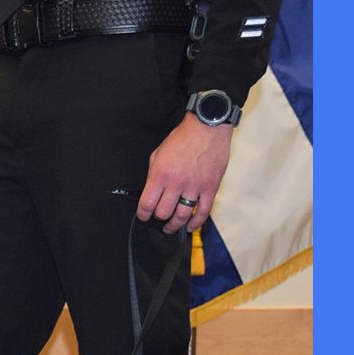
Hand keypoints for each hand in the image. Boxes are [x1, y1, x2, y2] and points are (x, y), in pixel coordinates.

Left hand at [136, 116, 233, 233]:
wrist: (207, 128)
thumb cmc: (182, 139)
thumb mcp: (158, 154)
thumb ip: (153, 175)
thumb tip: (150, 193)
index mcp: (160, 174)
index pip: (147, 204)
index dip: (143, 214)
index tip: (143, 216)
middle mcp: (176, 183)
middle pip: (163, 213)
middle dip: (158, 218)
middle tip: (158, 218)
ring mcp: (194, 187)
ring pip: (182, 216)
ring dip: (174, 225)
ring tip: (171, 227)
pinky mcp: (210, 188)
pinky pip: (203, 212)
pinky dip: (195, 222)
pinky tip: (189, 226)